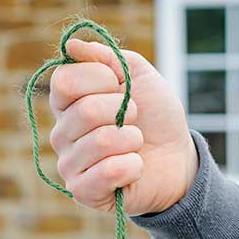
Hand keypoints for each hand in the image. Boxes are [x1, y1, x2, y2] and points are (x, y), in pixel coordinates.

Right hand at [49, 38, 197, 214]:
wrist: (177, 158)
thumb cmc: (155, 116)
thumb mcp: (136, 75)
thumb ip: (105, 58)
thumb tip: (71, 46)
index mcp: (67, 103)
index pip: (64, 81)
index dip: (101, 78)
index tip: (121, 87)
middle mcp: (61, 134)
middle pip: (85, 111)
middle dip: (123, 111)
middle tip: (134, 121)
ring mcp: (69, 165)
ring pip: (101, 141)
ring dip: (132, 139)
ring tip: (136, 144)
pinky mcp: (83, 192)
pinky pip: (108, 171)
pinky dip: (133, 166)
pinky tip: (134, 168)